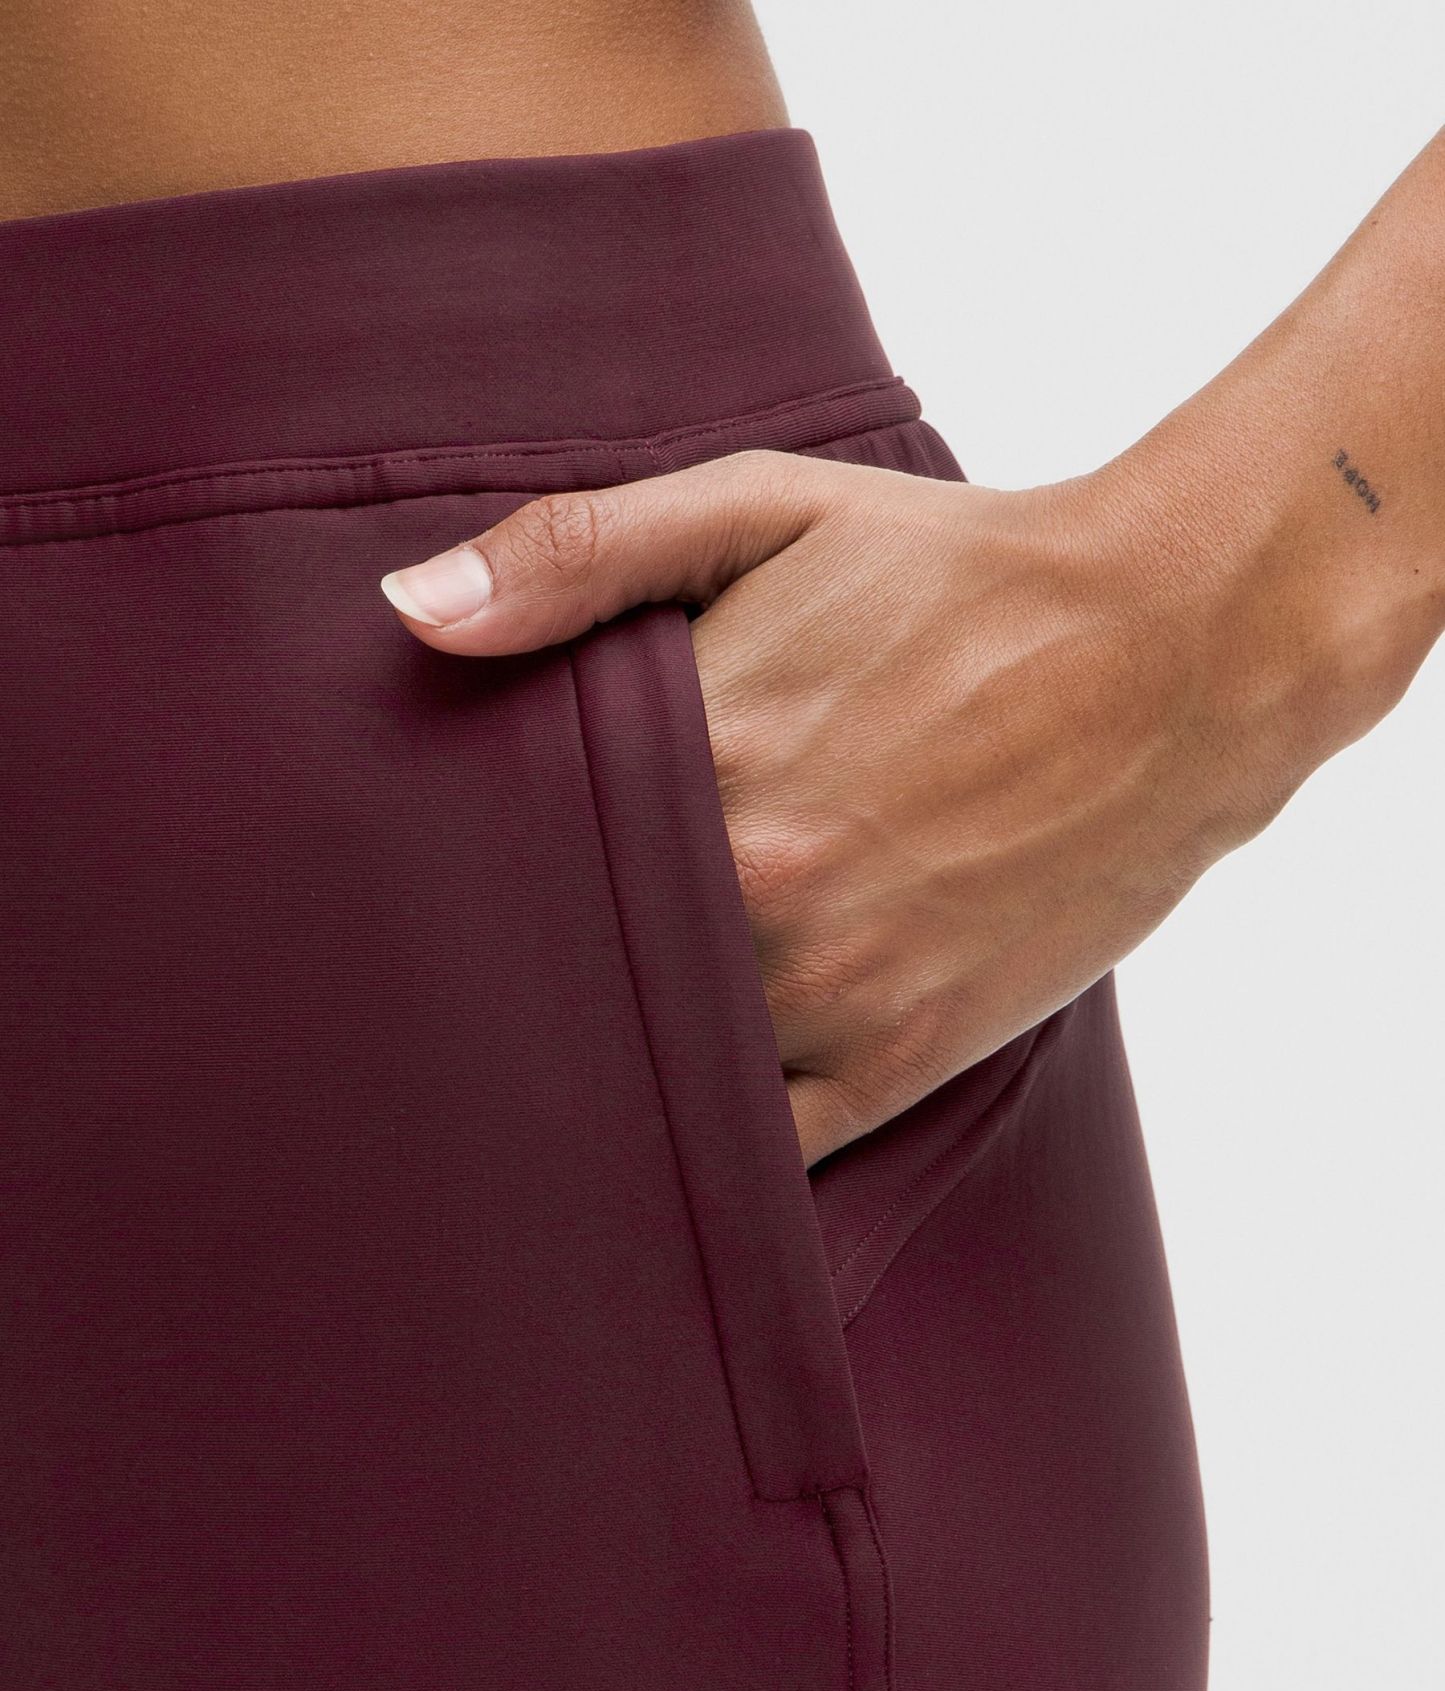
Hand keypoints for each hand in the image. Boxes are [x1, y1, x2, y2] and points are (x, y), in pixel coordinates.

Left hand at [377, 448, 1304, 1162]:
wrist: (1175, 650)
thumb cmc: (962, 572)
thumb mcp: (768, 508)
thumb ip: (580, 554)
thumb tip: (407, 616)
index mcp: (702, 756)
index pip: (516, 854)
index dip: (464, 877)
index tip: (414, 899)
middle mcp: (757, 891)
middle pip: (573, 973)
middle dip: (512, 984)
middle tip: (438, 1012)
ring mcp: (834, 987)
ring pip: (659, 1072)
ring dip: (597, 1073)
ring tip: (524, 1088)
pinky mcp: (906, 1056)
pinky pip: (770, 1153)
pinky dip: (707, 1161)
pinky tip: (650, 1157)